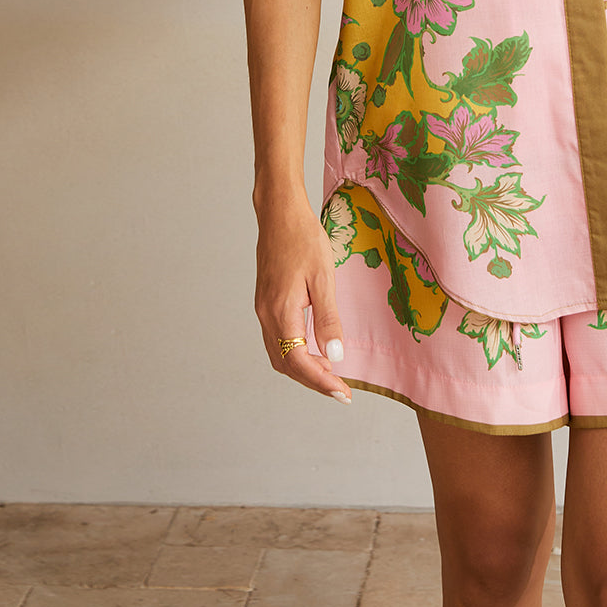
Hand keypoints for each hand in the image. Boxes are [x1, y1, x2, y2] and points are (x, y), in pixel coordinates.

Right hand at [255, 202, 352, 403]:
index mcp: (281, 312)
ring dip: (303, 369)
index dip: (321, 382)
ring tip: (330, 372)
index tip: (343, 393)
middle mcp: (267, 316)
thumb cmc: (303, 239)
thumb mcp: (323, 278)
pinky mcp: (265, 303)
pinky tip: (313, 348)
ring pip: (279, 354)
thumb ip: (328, 319)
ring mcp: (263, 310)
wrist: (280, 214)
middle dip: (313, 381)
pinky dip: (294, 352)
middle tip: (340, 389)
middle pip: (286, 364)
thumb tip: (335, 355)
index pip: (298, 362)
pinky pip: (277, 340)